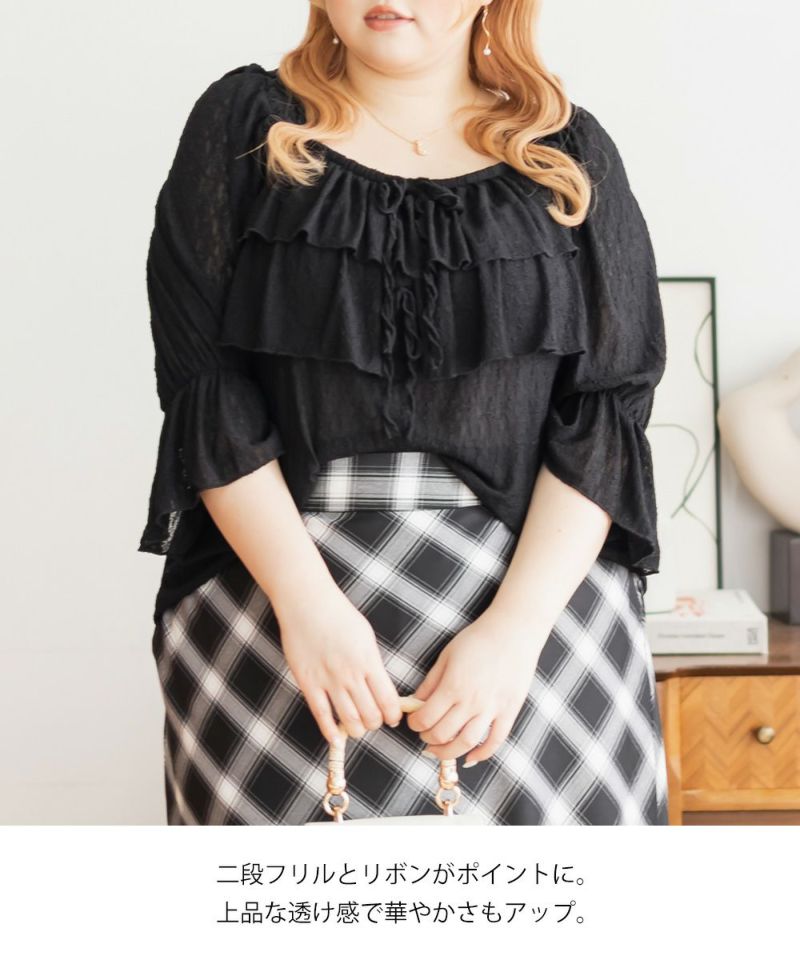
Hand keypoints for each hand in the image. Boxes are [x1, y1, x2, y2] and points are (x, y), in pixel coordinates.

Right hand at [277, 583, 402, 744]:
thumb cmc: (339, 615)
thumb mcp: (366, 636)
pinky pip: (321, 715)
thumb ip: (373, 663)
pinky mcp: (308, 683)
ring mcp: (328, 681)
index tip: (393, 717)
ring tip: (358, 726)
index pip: (388, 701)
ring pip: (349, 721)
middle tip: (374, 720)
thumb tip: (381, 687)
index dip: (393, 715)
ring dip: (357, 729)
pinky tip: (336, 738)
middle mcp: (351, 675)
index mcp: (369, 662)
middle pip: (370, 716)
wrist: (307, 603)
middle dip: (375, 724)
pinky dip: (330, 731)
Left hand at [406, 606, 547, 765]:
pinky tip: (470, 757)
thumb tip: (415, 701)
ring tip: (440, 750)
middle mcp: (472, 701)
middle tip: (424, 735)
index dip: (415, 724)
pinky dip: (483, 754)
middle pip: (443, 734)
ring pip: (468, 743)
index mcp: (453, 686)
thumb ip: (430, 681)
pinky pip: (496, 740)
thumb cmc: (477, 639)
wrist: (513, 632)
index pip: (426, 718)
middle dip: (428, 739)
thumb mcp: (446, 655)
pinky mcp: (509, 711)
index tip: (413, 722)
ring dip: (449, 752)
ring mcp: (492, 708)